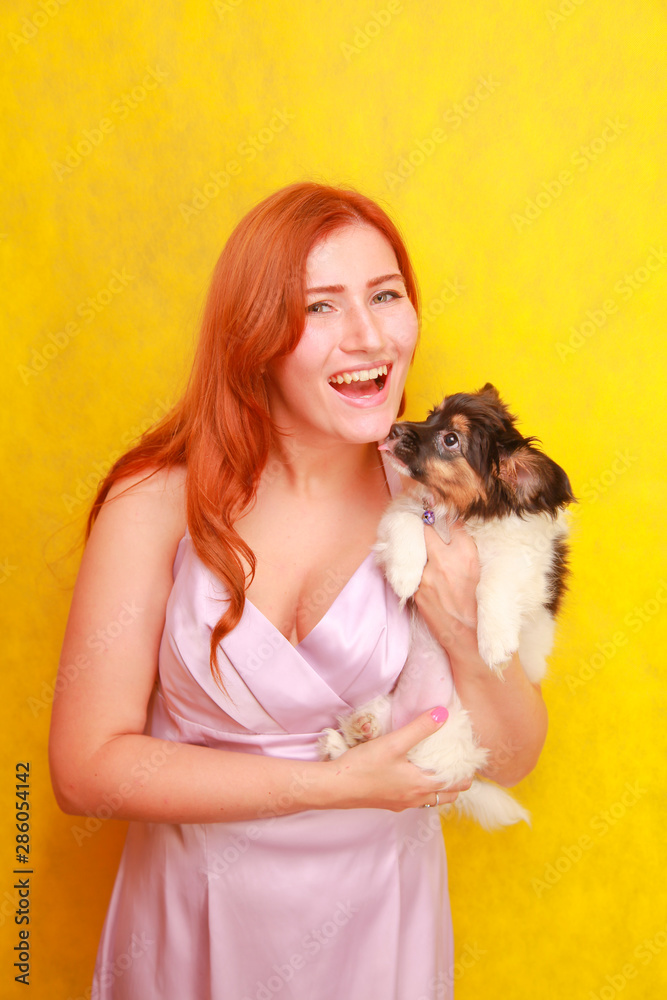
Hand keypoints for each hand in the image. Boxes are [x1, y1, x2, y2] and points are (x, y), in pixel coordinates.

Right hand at [322, 707, 471, 811]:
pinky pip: (415, 799)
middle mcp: (415, 798)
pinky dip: (423, 788)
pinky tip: (411, 774)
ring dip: (440, 786)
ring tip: (439, 766)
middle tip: (458, 761)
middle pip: (448, 795)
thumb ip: (420, 728)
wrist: (335, 787)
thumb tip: (443, 714)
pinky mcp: (388, 803)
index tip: (470, 758)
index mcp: (421, 785)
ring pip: (431, 798)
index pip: (457, 784)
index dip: (467, 772)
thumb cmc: (364, 766)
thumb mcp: (394, 743)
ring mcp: (401, 803)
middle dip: (457, 781)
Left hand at [413, 523, 480, 658]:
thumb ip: (464, 547)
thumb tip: (451, 527)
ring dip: (417, 545)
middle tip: (421, 517)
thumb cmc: (477, 603)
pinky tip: (418, 567)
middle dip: (424, 522)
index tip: (436, 508)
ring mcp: (427, 574)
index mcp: (467, 553)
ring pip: (415, 547)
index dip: (442, 514)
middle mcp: (446, 560)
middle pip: (427, 527)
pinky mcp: (416, 589)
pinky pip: (411, 568)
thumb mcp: (479, 570)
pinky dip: (413, 565)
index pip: (451, 521)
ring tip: (418, 542)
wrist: (469, 638)